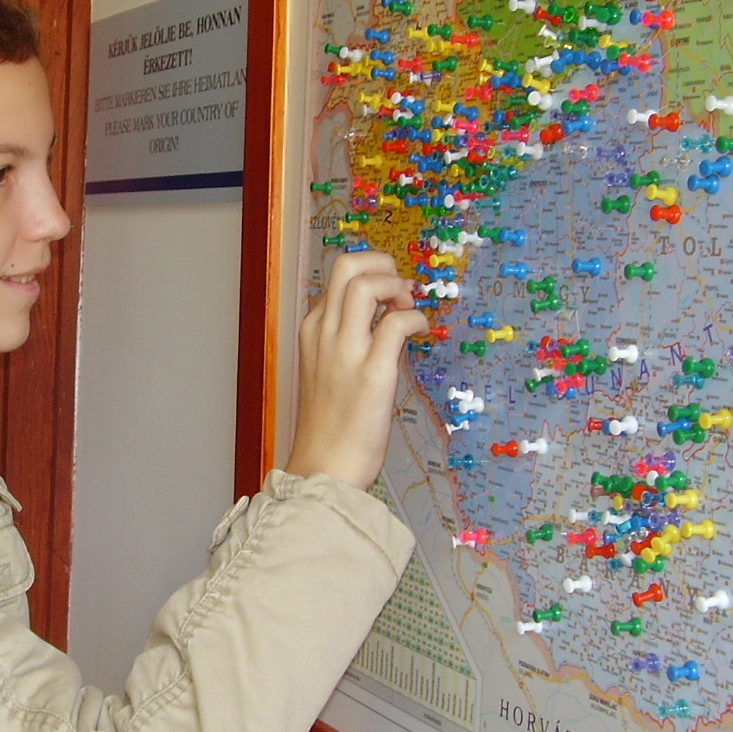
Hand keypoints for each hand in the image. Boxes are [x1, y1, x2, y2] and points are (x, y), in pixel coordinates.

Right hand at [284, 250, 427, 489]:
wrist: (324, 468)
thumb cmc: (328, 427)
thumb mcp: (324, 373)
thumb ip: (343, 343)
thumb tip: (381, 324)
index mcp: (311, 333)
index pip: (336, 281)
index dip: (368, 277)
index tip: (388, 297)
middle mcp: (324, 334)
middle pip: (346, 266)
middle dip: (381, 263)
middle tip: (400, 288)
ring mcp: (346, 352)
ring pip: (366, 284)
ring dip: (396, 285)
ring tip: (408, 308)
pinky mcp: (373, 373)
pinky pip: (398, 324)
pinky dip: (416, 319)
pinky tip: (421, 333)